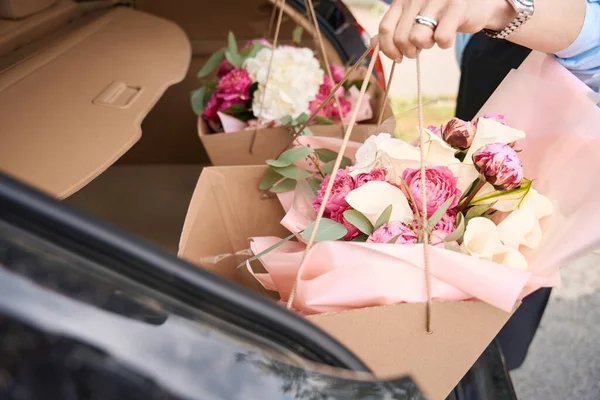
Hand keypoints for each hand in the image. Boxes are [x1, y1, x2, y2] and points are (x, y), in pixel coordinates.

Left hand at [370, 0, 515, 61]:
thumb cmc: (440, 13)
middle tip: (420, 49)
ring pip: (417, 38)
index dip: (388, 48)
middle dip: (409, 51)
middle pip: (400, 37)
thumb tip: (372, 44)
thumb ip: (394, 28)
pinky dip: (444, 44)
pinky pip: (442, 38)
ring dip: (426, 46)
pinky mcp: (457, 7)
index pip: (386, 28)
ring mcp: (437, 0)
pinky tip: (447, 38)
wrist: (477, 3)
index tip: (397, 57)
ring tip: (433, 40)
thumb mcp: (414, 17)